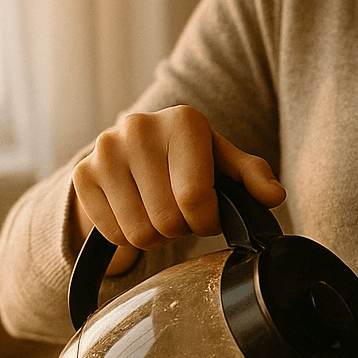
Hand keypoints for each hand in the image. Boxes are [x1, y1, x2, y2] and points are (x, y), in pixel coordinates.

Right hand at [71, 105, 284, 274]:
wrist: (132, 151)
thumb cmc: (187, 159)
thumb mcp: (222, 161)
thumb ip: (251, 176)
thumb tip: (274, 197)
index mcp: (184, 121)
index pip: (196, 199)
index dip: (207, 222)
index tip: (207, 216)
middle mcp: (140, 128)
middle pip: (168, 220)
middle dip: (181, 230)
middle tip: (180, 215)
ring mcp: (106, 150)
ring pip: (139, 233)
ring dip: (156, 236)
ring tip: (159, 213)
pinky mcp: (83, 174)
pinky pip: (113, 234)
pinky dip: (127, 235)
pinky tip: (134, 212)